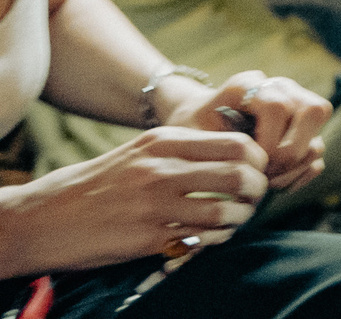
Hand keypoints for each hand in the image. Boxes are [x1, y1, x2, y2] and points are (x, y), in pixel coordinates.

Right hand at [0, 126, 266, 274]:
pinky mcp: (146, 237)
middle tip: (254, 198)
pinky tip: (211, 237)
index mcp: (164, 142)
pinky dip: (216, 238)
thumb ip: (182, 149)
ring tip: (236, 220)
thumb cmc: (98, 184)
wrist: (44, 217)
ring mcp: (154, 204)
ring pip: (226, 209)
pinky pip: (201, 238)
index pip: (236, 144)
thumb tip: (234, 154)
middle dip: (257, 190)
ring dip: (240, 218)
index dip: (257, 160)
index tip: (256, 171)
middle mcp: (162, 169)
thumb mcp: (140, 151)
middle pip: (240, 174)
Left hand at [179, 71, 327, 194]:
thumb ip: (217, 146)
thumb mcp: (190, 133)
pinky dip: (299, 175)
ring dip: (293, 169)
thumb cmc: (190, 128)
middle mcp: (281, 89)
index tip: (248, 164)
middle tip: (263, 173)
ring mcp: (297, 108)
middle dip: (291, 153)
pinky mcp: (304, 130)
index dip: (268, 141)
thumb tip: (251, 170)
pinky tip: (274, 182)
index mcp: (250, 84)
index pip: (278, 107)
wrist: (195, 122)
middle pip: (316, 111)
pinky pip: (316, 156)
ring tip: (263, 180)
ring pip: (319, 138)